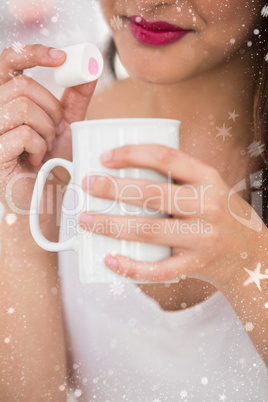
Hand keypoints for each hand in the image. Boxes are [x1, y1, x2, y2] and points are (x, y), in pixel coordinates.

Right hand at [0, 44, 96, 211]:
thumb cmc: (54, 161)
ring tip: (45, 147)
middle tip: (54, 130)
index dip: (32, 53)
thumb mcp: (67, 125)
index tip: (60, 57)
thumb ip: (74, 98)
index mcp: (6, 100)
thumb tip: (89, 69)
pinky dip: (38, 147)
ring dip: (45, 129)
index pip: (8, 62)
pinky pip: (22, 133)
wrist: (47, 195)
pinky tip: (36, 160)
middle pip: (21, 86)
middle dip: (49, 108)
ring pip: (22, 107)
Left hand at [79, 144, 264, 288]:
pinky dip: (130, 267)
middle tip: (86, 185)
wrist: (250, 253)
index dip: (132, 154)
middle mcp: (207, 205)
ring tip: (86, 220)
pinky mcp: (195, 265)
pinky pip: (158, 270)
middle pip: (151, 194)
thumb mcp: (208, 187)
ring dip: (110, 225)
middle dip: (112, 189)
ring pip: (147, 230)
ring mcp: (202, 237)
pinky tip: (108, 260)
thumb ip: (177, 178)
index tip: (105, 157)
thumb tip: (126, 172)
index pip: (166, 158)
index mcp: (208, 178)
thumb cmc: (220, 214)